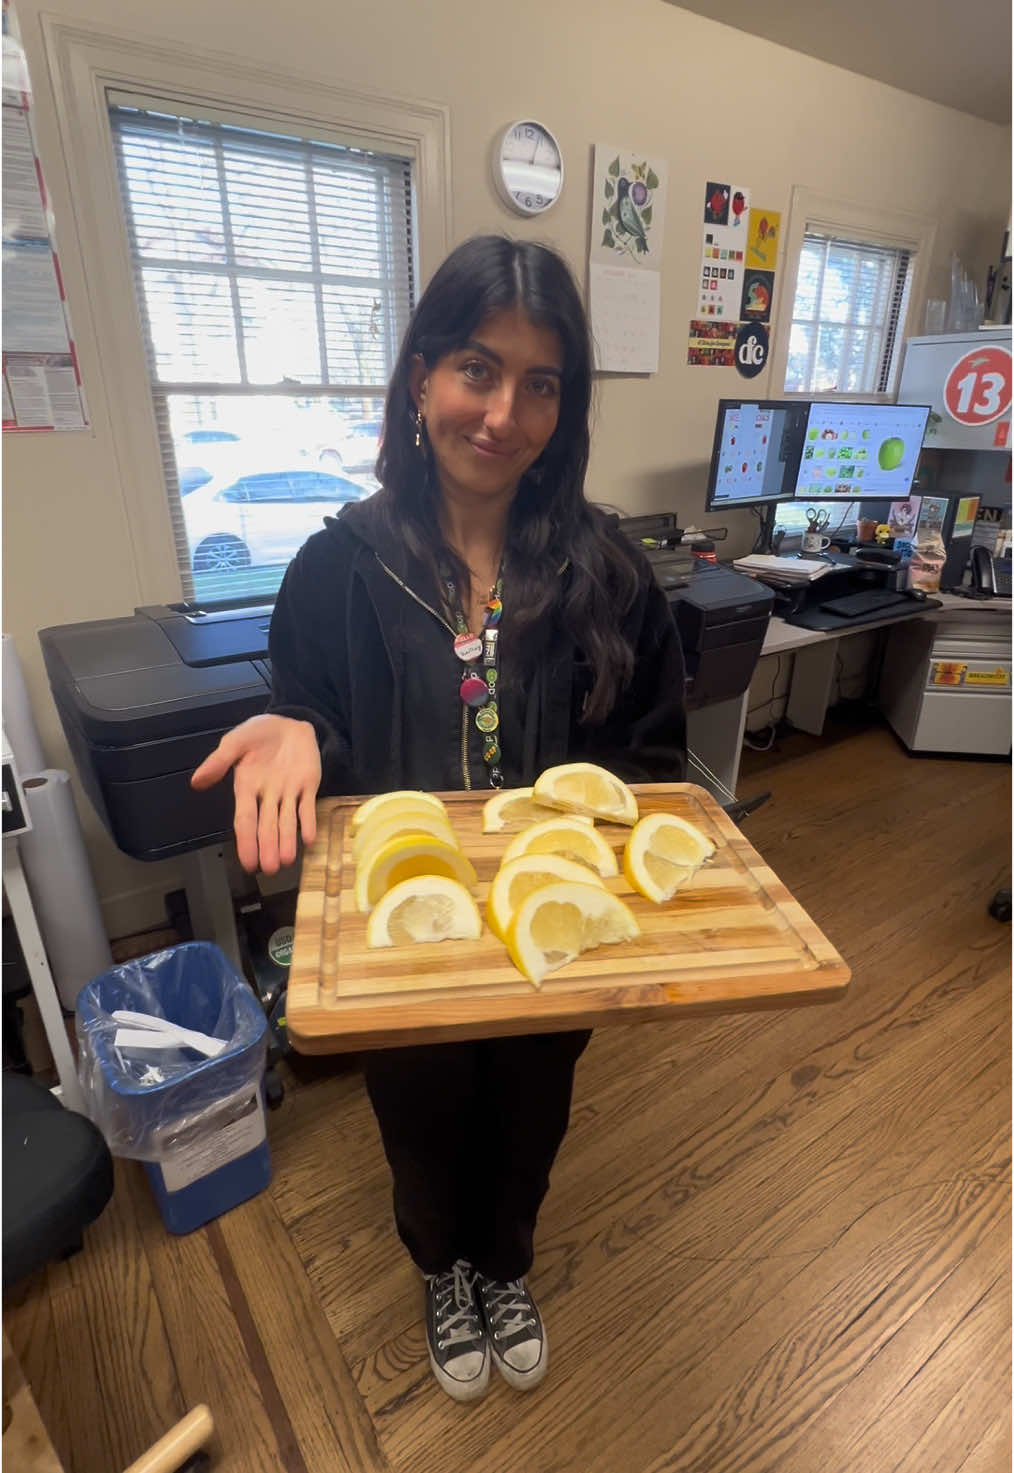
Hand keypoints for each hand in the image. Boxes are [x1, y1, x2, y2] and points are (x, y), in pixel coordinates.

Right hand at [190, 714, 321, 874]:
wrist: (288, 722)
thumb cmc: (258, 734)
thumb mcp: (235, 742)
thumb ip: (218, 761)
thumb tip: (196, 782)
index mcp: (246, 788)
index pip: (245, 820)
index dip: (246, 841)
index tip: (247, 863)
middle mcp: (267, 796)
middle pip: (267, 826)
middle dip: (268, 847)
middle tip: (270, 870)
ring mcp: (289, 792)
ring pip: (287, 821)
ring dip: (287, 841)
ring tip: (287, 861)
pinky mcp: (308, 785)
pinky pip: (308, 807)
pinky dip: (308, 822)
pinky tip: (309, 839)